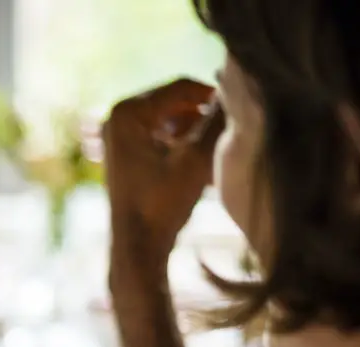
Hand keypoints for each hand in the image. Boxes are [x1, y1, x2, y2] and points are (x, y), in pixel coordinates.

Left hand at [103, 78, 224, 261]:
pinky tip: (204, 165)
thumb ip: (218, 120)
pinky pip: (163, 135)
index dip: (215, 96)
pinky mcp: (125, 151)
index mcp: (127, 112)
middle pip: (176, 101)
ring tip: (217, 155)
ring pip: (172, 119)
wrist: (138, 247)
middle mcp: (116, 117)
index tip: (243, 110)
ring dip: (197, 132)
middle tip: (230, 136)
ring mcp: (118, 135)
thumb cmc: (163, 205)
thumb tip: (241, 88)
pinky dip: (184, 145)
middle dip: (204, 117)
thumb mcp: (197, 158)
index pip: (182, 86)